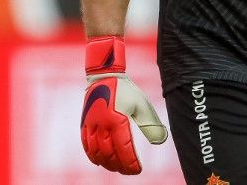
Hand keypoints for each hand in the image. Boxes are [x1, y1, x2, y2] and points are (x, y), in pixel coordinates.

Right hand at [80, 36, 167, 173]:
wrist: (105, 76)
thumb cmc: (127, 91)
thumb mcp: (143, 106)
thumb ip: (151, 125)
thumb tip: (161, 142)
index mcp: (117, 120)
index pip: (124, 150)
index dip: (131, 163)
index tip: (138, 170)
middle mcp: (102, 125)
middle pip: (109, 155)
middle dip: (120, 166)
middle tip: (129, 171)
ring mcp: (91, 125)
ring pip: (96, 153)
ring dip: (107, 163)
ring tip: (117, 168)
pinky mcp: (85, 123)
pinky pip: (86, 145)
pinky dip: (93, 156)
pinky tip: (100, 161)